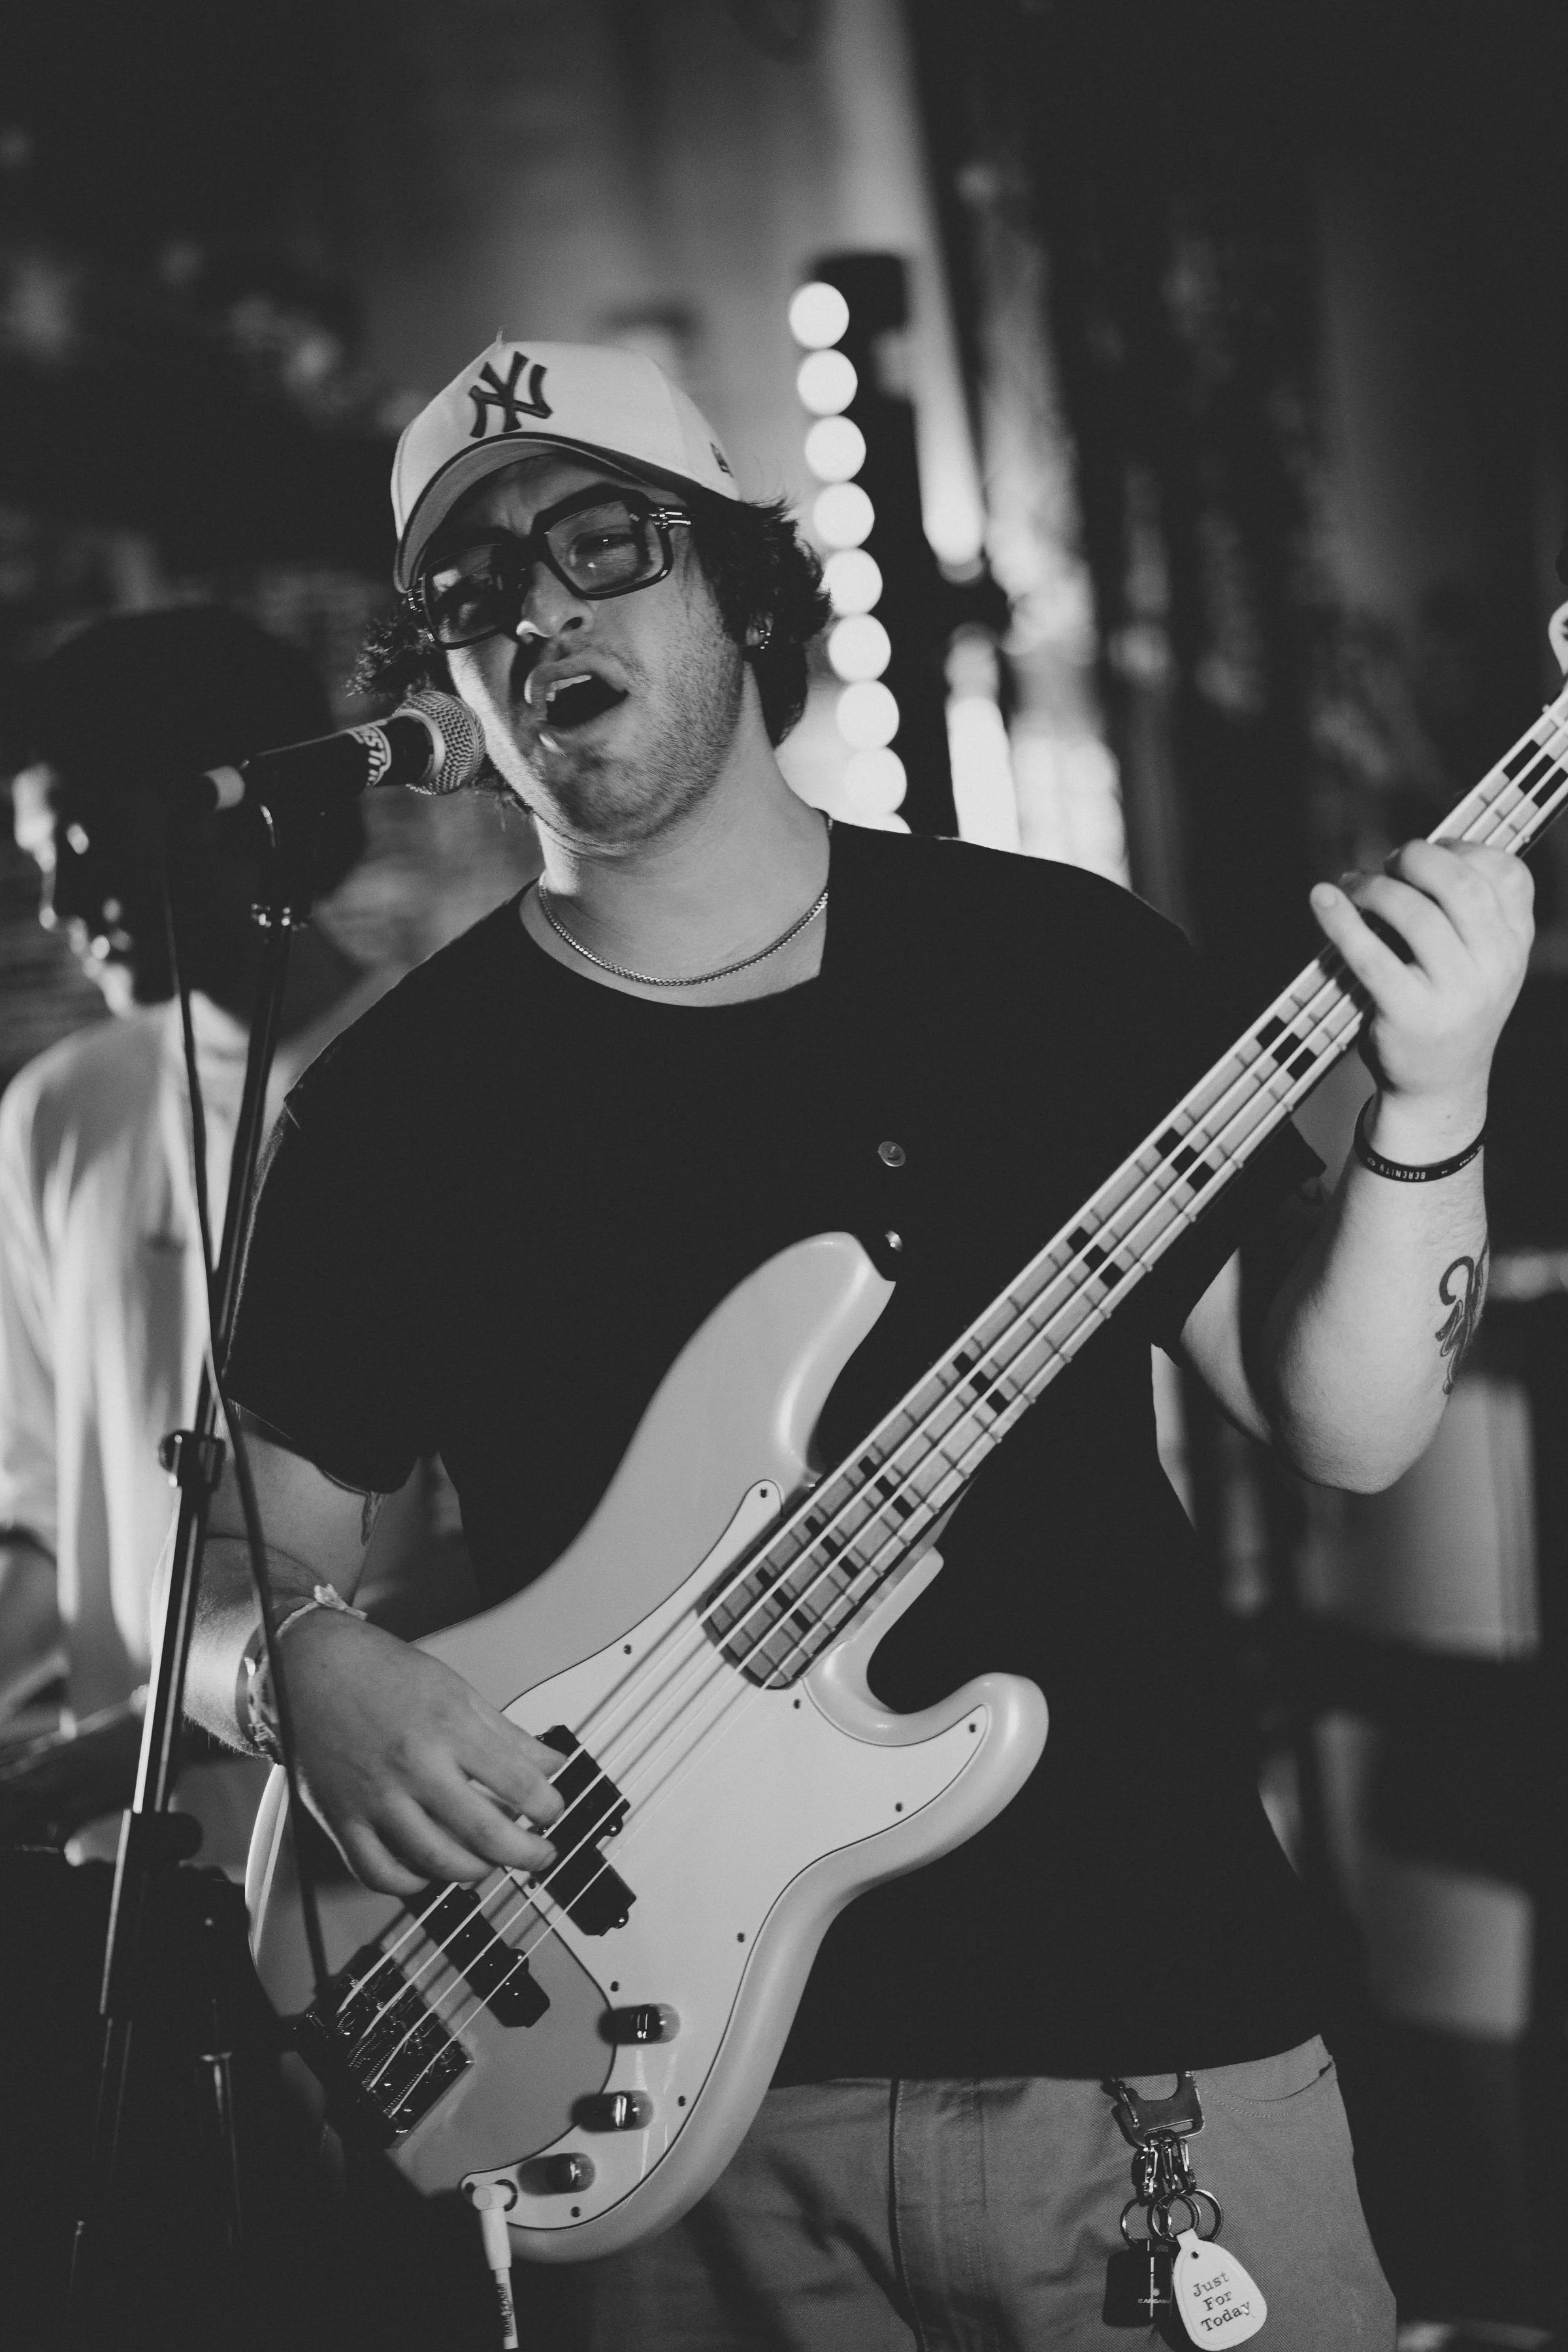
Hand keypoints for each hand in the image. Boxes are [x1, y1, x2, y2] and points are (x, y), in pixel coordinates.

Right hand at [278, 1609, 564, 1895]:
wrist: (308, 1668)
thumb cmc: (381, 1673)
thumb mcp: (457, 1690)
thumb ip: (506, 1734)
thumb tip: (550, 1765)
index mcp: (447, 1727)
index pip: (519, 1784)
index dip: (549, 1806)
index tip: (553, 1810)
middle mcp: (413, 1766)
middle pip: (485, 1834)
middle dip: (527, 1853)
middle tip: (541, 1853)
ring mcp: (376, 1798)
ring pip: (438, 1862)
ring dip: (476, 1871)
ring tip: (489, 1861)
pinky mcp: (342, 1820)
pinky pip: (380, 1874)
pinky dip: (412, 1883)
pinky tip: (430, 1870)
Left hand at [1309, 841, 1532, 1148]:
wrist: (1439, 1085)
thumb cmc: (1449, 1007)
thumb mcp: (1480, 961)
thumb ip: (1465, 911)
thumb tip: (1407, 854)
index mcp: (1517, 943)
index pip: (1507, 873)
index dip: (1461, 848)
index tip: (1427, 852)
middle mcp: (1497, 965)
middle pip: (1461, 884)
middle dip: (1416, 860)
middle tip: (1387, 865)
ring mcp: (1458, 992)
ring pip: (1416, 913)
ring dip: (1374, 888)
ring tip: (1353, 888)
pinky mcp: (1411, 1014)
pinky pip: (1371, 955)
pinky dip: (1341, 921)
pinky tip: (1322, 900)